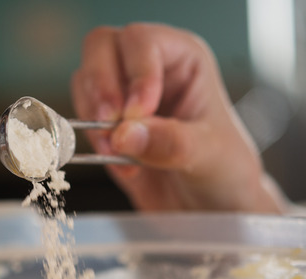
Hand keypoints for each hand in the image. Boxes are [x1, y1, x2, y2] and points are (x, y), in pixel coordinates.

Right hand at [71, 23, 285, 212]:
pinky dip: (90, 141)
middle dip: (101, 88)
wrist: (212, 208)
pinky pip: (79, 117)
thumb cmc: (226, 172)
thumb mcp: (210, 156)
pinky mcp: (107, 125)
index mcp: (184, 59)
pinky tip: (120, 163)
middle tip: (110, 126)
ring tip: (119, 152)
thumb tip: (125, 133)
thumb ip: (172, 142)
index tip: (138, 112)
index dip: (135, 74)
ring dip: (93, 119)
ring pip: (85, 81)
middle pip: (102, 47)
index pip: (143, 43)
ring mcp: (124, 95)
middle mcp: (150, 69)